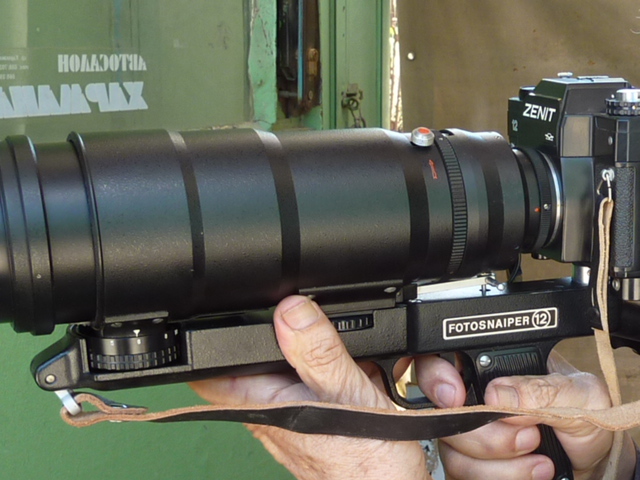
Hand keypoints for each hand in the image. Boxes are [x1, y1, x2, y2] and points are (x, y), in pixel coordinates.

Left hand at [190, 296, 429, 479]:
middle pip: (251, 359)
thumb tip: (291, 309)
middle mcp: (269, 412)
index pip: (211, 370)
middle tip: (305, 317)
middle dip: (271, 333)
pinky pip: (309, 379)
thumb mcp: (347, 396)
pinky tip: (353, 366)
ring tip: (336, 351)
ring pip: (284, 367)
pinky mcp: (312, 417)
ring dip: (307, 349)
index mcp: (264, 404)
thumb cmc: (367, 464)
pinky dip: (328, 365)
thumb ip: (319, 352)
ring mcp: (290, 415)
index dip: (211, 338)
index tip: (231, 309)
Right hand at [416, 352, 636, 479]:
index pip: (438, 362)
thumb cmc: (584, 416)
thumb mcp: (580, 394)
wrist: (594, 461)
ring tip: (541, 460)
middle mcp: (469, 401)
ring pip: (454, 452)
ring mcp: (466, 438)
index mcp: (487, 368)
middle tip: (530, 436)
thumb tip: (496, 394)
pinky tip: (532, 473)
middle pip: (444, 415)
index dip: (435, 377)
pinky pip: (464, 477)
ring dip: (499, 464)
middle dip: (486, 434)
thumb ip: (542, 389)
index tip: (456, 396)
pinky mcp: (472, 468)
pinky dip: (500, 479)